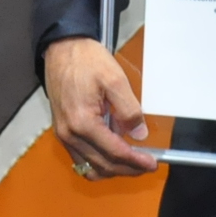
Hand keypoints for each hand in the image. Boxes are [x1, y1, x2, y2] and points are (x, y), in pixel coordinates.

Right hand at [44, 37, 157, 178]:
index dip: (136, 162)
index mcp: (82, 122)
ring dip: (113, 168)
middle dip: (128, 169)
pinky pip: (81, 157)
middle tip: (146, 164)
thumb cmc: (86, 59)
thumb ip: (129, 110)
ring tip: (132, 159)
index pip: (114, 153)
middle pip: (103, 165)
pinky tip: (113, 149)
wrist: (62, 47)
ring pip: (91, 167)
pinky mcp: (62, 130)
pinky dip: (99, 160)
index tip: (152, 163)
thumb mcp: (115, 80)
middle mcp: (69, 134)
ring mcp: (63, 134)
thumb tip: (140, 135)